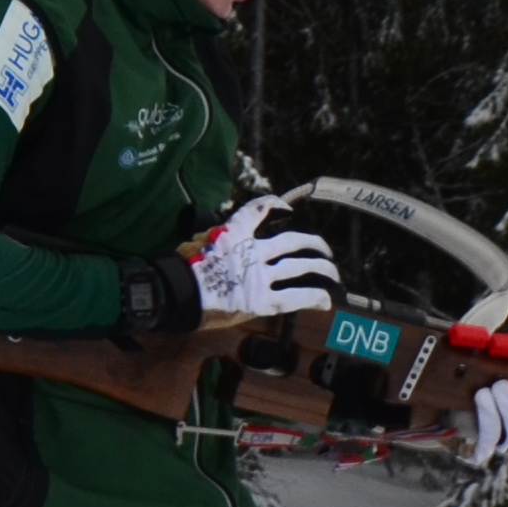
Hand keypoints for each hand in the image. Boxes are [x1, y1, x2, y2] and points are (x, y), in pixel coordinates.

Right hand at [189, 194, 336, 318]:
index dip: (275, 205)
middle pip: (292, 241)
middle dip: (313, 244)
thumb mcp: (194, 241)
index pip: (259, 209)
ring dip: (322, 269)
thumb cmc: (179, 270)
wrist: (174, 294)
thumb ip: (214, 239)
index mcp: (234, 233)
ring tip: (333, 274)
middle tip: (323, 250)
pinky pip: (294, 298)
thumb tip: (217, 238)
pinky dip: (313, 298)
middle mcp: (252, 251)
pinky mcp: (261, 301)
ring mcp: (259, 276)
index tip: (285, 209)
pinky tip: (325, 301)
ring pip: (300, 267)